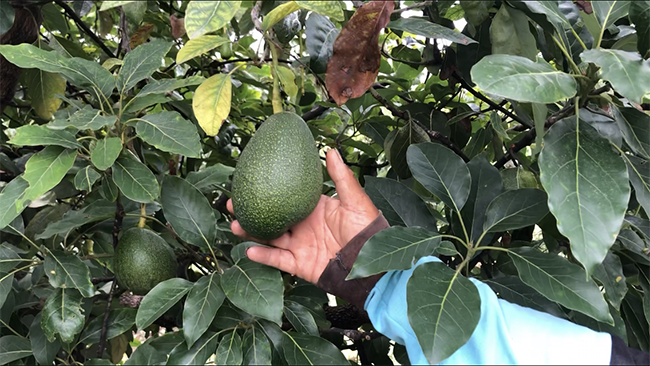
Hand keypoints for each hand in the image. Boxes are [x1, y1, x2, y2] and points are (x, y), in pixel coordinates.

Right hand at [227, 149, 378, 283]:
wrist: (371, 264)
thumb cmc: (367, 230)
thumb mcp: (354, 200)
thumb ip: (340, 177)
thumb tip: (331, 150)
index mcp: (313, 209)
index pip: (286, 197)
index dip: (268, 190)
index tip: (249, 181)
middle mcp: (303, 226)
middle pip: (272, 217)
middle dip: (251, 211)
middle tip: (232, 204)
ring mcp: (300, 246)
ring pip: (269, 238)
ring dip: (251, 232)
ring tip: (235, 225)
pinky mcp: (300, 265)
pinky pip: (278, 260)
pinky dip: (263, 256)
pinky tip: (249, 250)